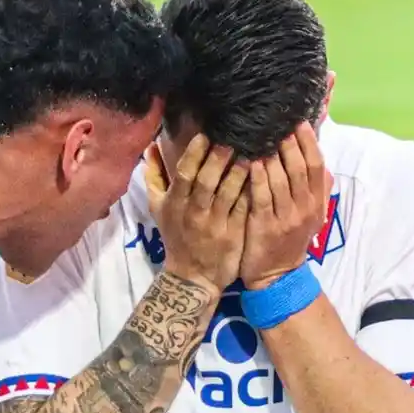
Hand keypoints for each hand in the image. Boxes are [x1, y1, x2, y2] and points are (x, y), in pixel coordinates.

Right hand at [144, 134, 250, 297]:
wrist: (192, 278)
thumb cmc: (176, 237)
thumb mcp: (158, 209)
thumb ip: (154, 177)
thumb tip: (151, 146)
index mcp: (174, 203)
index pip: (184, 174)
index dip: (194, 153)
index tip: (205, 134)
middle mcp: (194, 213)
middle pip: (206, 181)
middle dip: (219, 157)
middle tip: (233, 137)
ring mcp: (215, 224)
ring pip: (228, 193)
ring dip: (239, 171)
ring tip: (252, 151)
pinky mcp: (233, 234)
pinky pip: (243, 208)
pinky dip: (251, 190)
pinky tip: (262, 175)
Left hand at [239, 122, 332, 288]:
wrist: (276, 275)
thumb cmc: (290, 239)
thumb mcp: (311, 216)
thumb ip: (317, 191)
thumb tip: (322, 163)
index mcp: (316, 202)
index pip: (316, 165)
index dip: (309, 143)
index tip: (299, 122)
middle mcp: (305, 208)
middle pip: (299, 168)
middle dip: (289, 144)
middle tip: (277, 124)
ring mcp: (286, 218)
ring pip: (282, 180)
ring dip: (272, 156)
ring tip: (261, 136)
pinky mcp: (266, 227)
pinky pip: (262, 197)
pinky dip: (257, 178)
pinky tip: (249, 162)